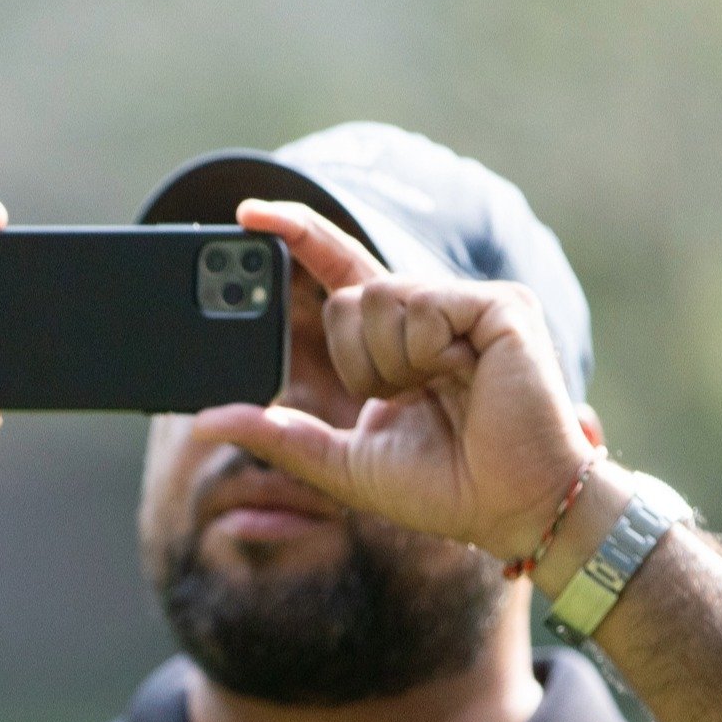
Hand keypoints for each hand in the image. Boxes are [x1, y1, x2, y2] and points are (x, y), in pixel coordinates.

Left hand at [185, 199, 595, 563]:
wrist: (514, 509)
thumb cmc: (446, 490)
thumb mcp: (342, 464)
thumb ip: (278, 436)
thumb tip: (206, 420)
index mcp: (401, 341)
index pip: (339, 272)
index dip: (296, 235)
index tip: (245, 212)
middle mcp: (434, 311)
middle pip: (348, 298)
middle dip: (360, 363)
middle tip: (412, 401)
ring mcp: (469, 303)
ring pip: (377, 299)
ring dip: (393, 364)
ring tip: (445, 393)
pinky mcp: (499, 304)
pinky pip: (420, 306)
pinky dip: (427, 353)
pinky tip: (467, 377)